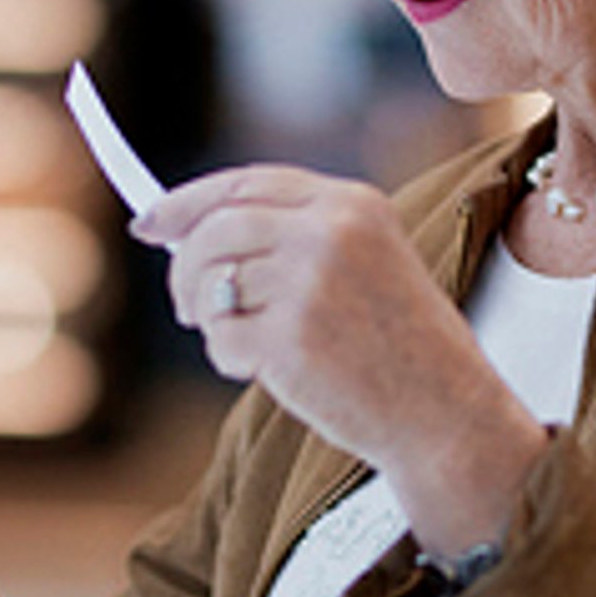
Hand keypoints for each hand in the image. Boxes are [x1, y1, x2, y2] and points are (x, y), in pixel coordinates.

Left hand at [134, 167, 545, 555]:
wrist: (446, 412)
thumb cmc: (402, 345)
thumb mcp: (368, 262)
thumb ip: (294, 235)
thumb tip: (186, 231)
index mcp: (354, 204)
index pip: (247, 184)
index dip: (189, 202)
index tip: (149, 223)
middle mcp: (331, 233)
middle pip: (216, 229)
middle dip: (185, 269)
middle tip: (186, 307)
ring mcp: (309, 284)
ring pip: (211, 285)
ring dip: (211, 320)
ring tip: (247, 344)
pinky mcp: (289, 340)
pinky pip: (220, 339)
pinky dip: (230, 360)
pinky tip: (269, 373)